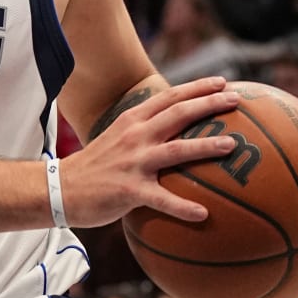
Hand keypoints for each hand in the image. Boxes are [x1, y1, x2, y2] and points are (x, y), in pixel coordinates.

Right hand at [58, 78, 234, 230]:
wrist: (60, 190)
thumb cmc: (93, 168)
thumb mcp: (116, 139)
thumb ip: (142, 132)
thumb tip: (172, 133)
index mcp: (132, 121)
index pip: (170, 97)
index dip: (197, 88)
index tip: (223, 83)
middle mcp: (135, 136)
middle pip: (179, 114)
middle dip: (210, 104)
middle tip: (237, 101)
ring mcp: (133, 162)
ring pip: (177, 150)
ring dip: (206, 146)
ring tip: (232, 146)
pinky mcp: (129, 190)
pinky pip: (163, 199)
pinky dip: (184, 207)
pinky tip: (203, 214)